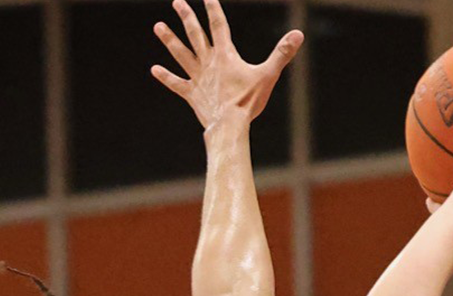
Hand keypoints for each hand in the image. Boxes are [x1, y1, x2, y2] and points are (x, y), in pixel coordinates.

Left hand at [151, 0, 301, 127]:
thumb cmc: (248, 101)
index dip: (213, 10)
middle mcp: (208, 63)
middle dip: (186, 17)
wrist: (229, 126)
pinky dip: (166, 76)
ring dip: (169, 40)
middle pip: (195, 34)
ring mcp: (198, 78)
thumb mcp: (268, 74)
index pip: (219, 26)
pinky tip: (154, 69)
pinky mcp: (192, 94)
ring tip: (158, 26)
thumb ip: (282, 53)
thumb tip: (298, 34)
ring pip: (181, 54)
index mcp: (225, 55)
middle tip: (177, 1)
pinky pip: (176, 83)